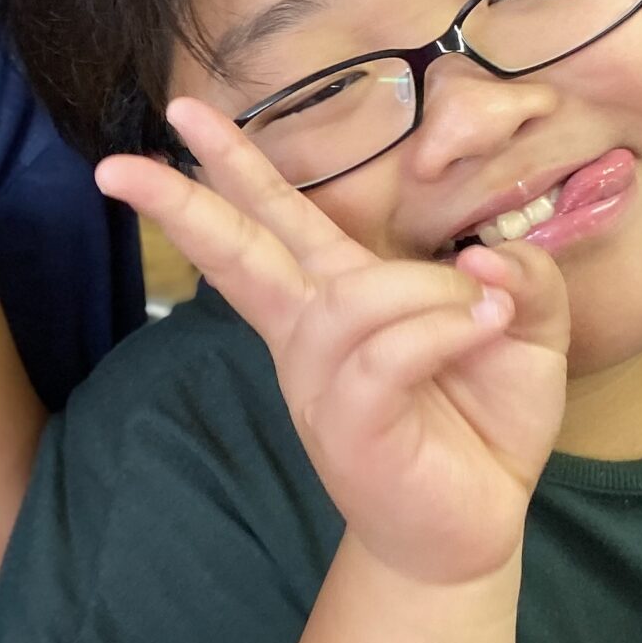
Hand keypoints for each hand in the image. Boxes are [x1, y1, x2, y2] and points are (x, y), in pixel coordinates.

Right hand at [100, 99, 569, 585]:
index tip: (179, 114)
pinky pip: (382, 355)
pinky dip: (442, 330)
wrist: (472, 528)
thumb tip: (481, 256)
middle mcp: (309, 336)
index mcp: (335, 301)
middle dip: (181, 204)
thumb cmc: (482, 423)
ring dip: (429, 289)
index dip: (230, 165)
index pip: (273, 221)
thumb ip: (520, 274)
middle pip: (238, 254)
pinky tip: (482, 330)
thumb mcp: (526, 328)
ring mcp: (319, 383)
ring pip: (350, 298)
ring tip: (487, 313)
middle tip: (115, 167)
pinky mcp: (346, 428)